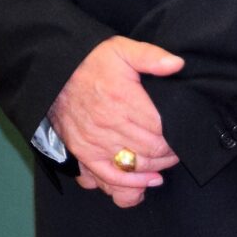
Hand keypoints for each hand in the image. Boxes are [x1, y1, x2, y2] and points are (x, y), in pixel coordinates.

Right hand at [49, 36, 182, 208]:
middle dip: (169, 156)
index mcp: (123, 100)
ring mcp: (94, 142)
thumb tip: (177, 64)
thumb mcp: (121, 49)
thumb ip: (151, 56)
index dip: (176, 140)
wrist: (53, 73)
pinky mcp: (83, 153)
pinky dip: (127, 186)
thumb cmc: (90, 62)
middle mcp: (109, 125)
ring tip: (162, 165)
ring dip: (153, 171)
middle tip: (176, 151)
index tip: (183, 137)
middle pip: (150, 152)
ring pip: (133, 168)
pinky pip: (107, 178)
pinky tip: (142, 185)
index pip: (160, 132)